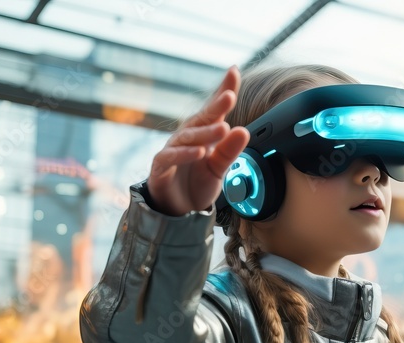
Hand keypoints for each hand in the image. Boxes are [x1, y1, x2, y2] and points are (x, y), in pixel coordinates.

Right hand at [147, 65, 250, 215]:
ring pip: (188, 137)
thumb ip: (230, 151)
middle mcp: (187, 137)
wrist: (178, 210)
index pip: (215, 109)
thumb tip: (243, 131)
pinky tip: (200, 151)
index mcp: (204, 134)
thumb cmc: (197, 182)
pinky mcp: (161, 166)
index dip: (223, 90)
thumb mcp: (219, 167)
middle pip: (202, 118)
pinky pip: (172, 157)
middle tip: (230, 96)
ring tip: (223, 128)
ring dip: (206, 132)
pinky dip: (185, 154)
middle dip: (215, 106)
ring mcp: (172, 149)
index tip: (234, 71)